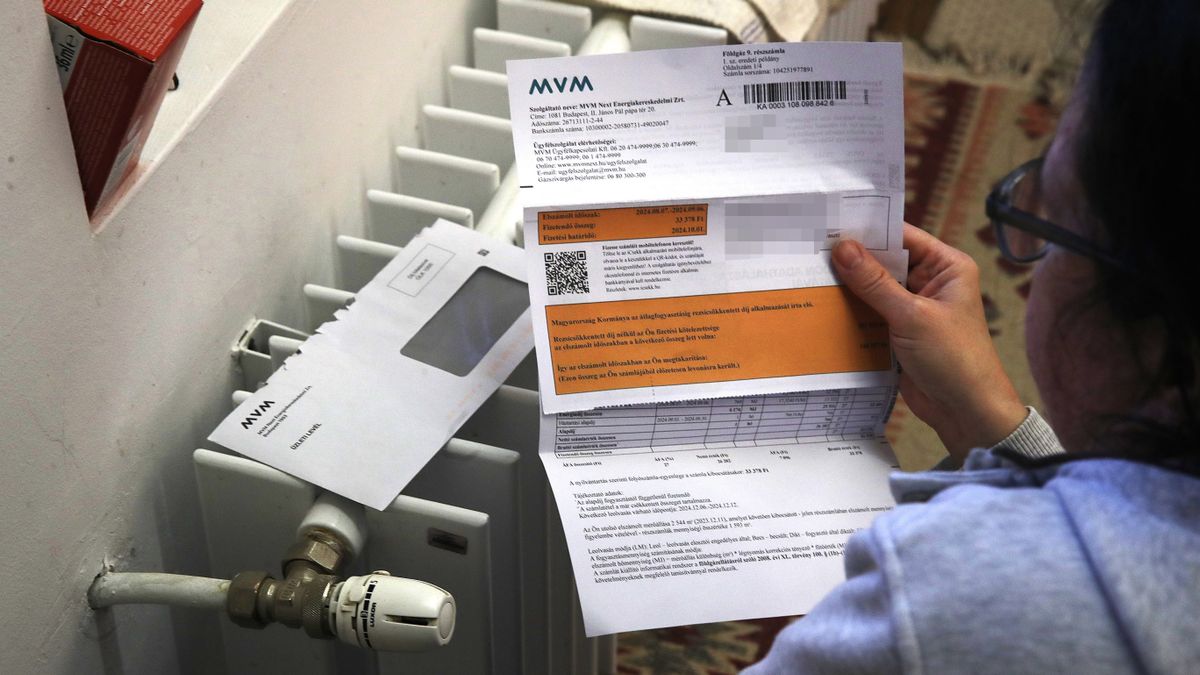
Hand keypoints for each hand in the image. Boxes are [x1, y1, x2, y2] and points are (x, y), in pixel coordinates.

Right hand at [832, 224, 1026, 461]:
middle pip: (884, 261)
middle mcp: (930, 281)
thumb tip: (842, 248)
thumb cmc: (953, 359)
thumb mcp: (911, 316)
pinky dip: (850, 312)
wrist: (967, 412)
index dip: (868, 229)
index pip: (902, 236)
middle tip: (809, 250)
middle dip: (851, 260)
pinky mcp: (898, 332)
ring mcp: (913, 308)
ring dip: (847, 287)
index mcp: (946, 266)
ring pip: (873, 288)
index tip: (830, 223)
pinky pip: (870, 313)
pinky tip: (820, 305)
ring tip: (806, 274)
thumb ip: (874, 283)